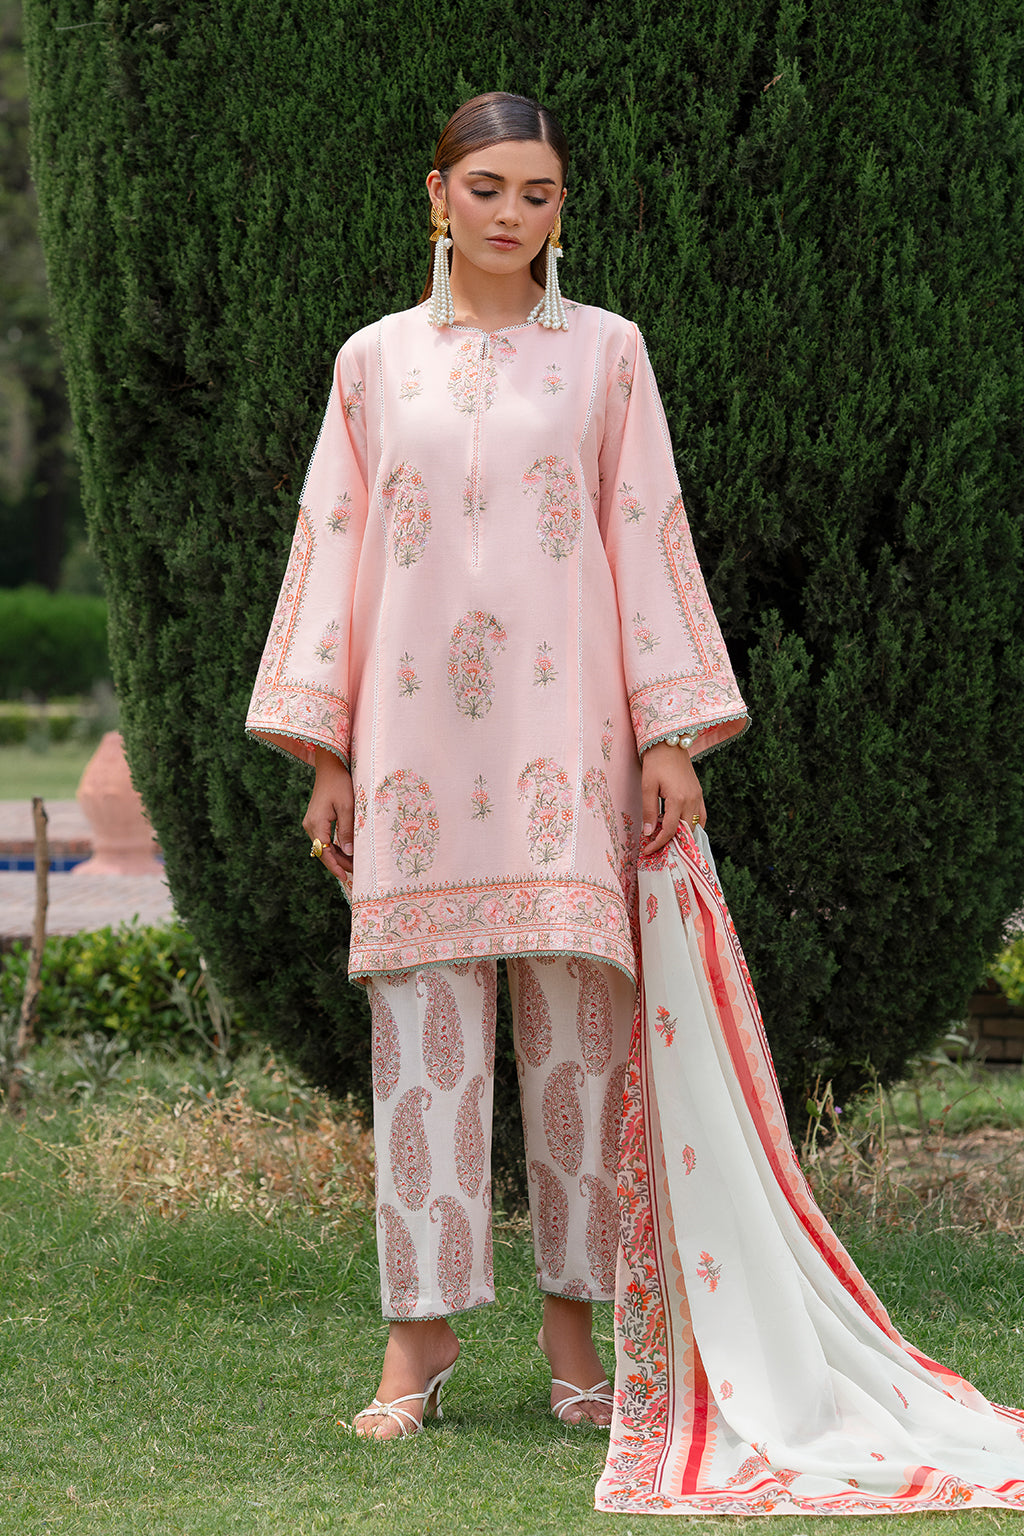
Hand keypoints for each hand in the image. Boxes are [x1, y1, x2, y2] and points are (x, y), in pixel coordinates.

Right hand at [301, 748, 353, 878]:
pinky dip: (334, 846)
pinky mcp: (315, 820)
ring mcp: (311, 823)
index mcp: (316, 823)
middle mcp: (310, 825)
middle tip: (356, 872)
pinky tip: (346, 851)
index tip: (346, 878)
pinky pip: (324, 838)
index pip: (325, 852)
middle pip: (324, 852)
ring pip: (324, 846)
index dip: (335, 866)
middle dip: (338, 863)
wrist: (330, 767)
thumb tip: (348, 853)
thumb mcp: (348, 807)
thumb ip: (347, 830)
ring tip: (354, 864)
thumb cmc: (340, 784)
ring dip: (337, 855)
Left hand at [641, 741, 704, 855]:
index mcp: (678, 799)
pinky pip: (701, 816)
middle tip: (658, 850)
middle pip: (685, 832)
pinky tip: (683, 830)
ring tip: (669, 842)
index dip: (658, 843)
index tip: (648, 850)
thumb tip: (648, 833)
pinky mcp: (699, 794)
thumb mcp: (647, 786)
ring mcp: (698, 797)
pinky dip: (694, 826)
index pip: (670, 831)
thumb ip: (649, 811)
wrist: (669, 743)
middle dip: (672, 843)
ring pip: (695, 826)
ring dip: (683, 836)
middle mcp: (692, 800)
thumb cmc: (656, 763)